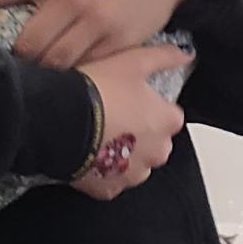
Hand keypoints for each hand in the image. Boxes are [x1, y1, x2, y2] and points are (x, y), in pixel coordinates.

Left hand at [0, 0, 197, 68]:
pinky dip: (75, 77)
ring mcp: (93, 22)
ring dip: (43, 74)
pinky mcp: (116, 42)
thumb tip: (15, 13)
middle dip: (17, 62)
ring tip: (35, 84)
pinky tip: (71, 84)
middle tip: (7, 71)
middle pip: (28, 44)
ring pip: (55, 62)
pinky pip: (86, 69)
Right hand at [72, 42, 189, 199]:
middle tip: (111, 115)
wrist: (57, 119)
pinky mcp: (108, 188)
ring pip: (133, 163)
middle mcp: (157, 152)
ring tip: (97, 134)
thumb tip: (185, 54)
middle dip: (138, 133)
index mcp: (167, 122)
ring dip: (122, 153)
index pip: (169, 115)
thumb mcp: (132, 61)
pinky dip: (102, 170)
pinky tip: (87, 152)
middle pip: (154, 142)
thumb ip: (163, 57)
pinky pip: (109, 180)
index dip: (149, 105)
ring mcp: (132, 173)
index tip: (129, 99)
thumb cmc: (96, 90)